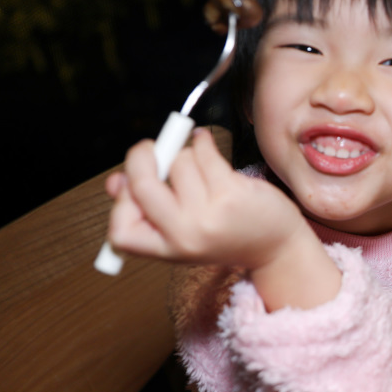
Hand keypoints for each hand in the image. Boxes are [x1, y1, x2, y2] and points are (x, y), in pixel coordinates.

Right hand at [105, 128, 339, 309]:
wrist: (275, 246)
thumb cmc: (224, 232)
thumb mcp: (181, 231)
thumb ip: (147, 209)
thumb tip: (116, 182)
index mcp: (167, 249)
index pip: (121, 230)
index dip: (121, 202)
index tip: (131, 184)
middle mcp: (185, 236)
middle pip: (143, 186)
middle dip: (141, 156)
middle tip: (149, 147)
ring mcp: (209, 216)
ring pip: (178, 163)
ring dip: (184, 153)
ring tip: (198, 162)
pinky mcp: (232, 194)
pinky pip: (205, 154)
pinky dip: (202, 141)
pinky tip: (205, 142)